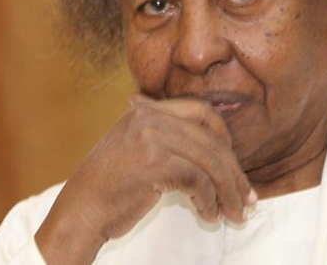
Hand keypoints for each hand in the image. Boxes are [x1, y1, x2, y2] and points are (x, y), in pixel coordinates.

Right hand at [34, 93, 255, 264]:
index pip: (201, 112)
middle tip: (247, 199)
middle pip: (211, 139)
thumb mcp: (136, 150)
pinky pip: (198, 180)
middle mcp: (149, 117)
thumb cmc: (110, 190)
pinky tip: (208, 215)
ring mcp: (151, 137)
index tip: (233, 166)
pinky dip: (210, 201)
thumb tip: (220, 150)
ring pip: (210, 162)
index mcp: (146, 111)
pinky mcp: (154, 162)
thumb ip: (169, 140)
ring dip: (228, 192)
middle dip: (234, 173)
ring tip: (234, 214)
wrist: (79, 213)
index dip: (224, 138)